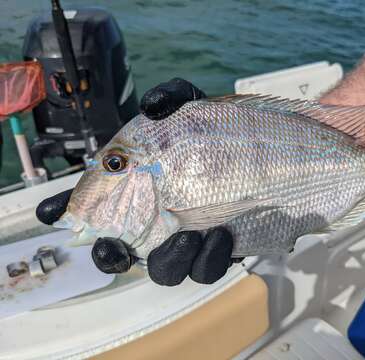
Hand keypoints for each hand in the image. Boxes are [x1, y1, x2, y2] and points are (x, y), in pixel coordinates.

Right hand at [36, 78, 236, 285]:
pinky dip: (208, 259)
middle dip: (108, 256)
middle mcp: (153, 222)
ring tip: (189, 236)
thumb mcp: (192, 109)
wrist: (259, 157)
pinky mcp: (212, 253)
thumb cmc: (214, 134)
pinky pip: (204, 270)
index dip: (63, 210)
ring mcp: (182, 242)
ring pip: (163, 271)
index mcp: (136, 191)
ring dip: (169, 260)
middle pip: (115, 253)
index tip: (50, 211)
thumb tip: (152, 107)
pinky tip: (220, 236)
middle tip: (114, 246)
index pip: (89, 206)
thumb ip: (171, 99)